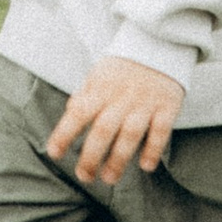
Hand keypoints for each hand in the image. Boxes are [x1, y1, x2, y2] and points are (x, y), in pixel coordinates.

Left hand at [46, 54, 184, 185]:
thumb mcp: (99, 73)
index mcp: (101, 88)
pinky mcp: (167, 106)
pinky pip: (160, 130)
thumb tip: (70, 111)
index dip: (65, 133)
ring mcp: (145, 102)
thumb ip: (85, 93)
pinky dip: (153, 149)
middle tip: (85, 176)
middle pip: (103, 129)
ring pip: (130, 134)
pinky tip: (146, 166)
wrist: (159, 42)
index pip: (78, 113)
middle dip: (92, 156)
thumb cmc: (124, 65)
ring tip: (109, 178)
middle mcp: (121, 97)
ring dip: (119, 159)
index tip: (54, 153)